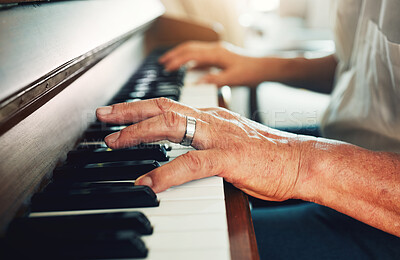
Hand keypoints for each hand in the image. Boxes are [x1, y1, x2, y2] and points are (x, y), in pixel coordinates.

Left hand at [96, 98, 307, 200]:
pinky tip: (147, 182)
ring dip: (139, 133)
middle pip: (163, 107)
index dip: (139, 107)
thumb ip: (205, 143)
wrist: (301, 162)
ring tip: (114, 142)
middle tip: (103, 117)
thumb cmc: (267, 156)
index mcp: (212, 117)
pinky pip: (191, 164)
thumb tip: (180, 153)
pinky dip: (166, 173)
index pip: (169, 105)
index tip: (117, 113)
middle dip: (129, 111)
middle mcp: (212, 120)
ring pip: (172, 126)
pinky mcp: (230, 158)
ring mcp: (220, 137)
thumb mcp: (230, 142)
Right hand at [159, 41, 274, 86]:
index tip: (166, 67)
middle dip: (174, 55)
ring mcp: (217, 52)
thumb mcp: (232, 79)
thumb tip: (196, 83)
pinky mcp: (220, 56)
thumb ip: (213, 81)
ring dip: (181, 56)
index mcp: (216, 53)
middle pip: (189, 48)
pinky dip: (191, 60)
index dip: (177, 60)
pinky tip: (188, 68)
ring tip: (170, 63)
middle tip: (162, 63)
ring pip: (194, 50)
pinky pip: (201, 55)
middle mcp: (215, 49)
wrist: (264, 68)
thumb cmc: (251, 72)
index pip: (191, 54)